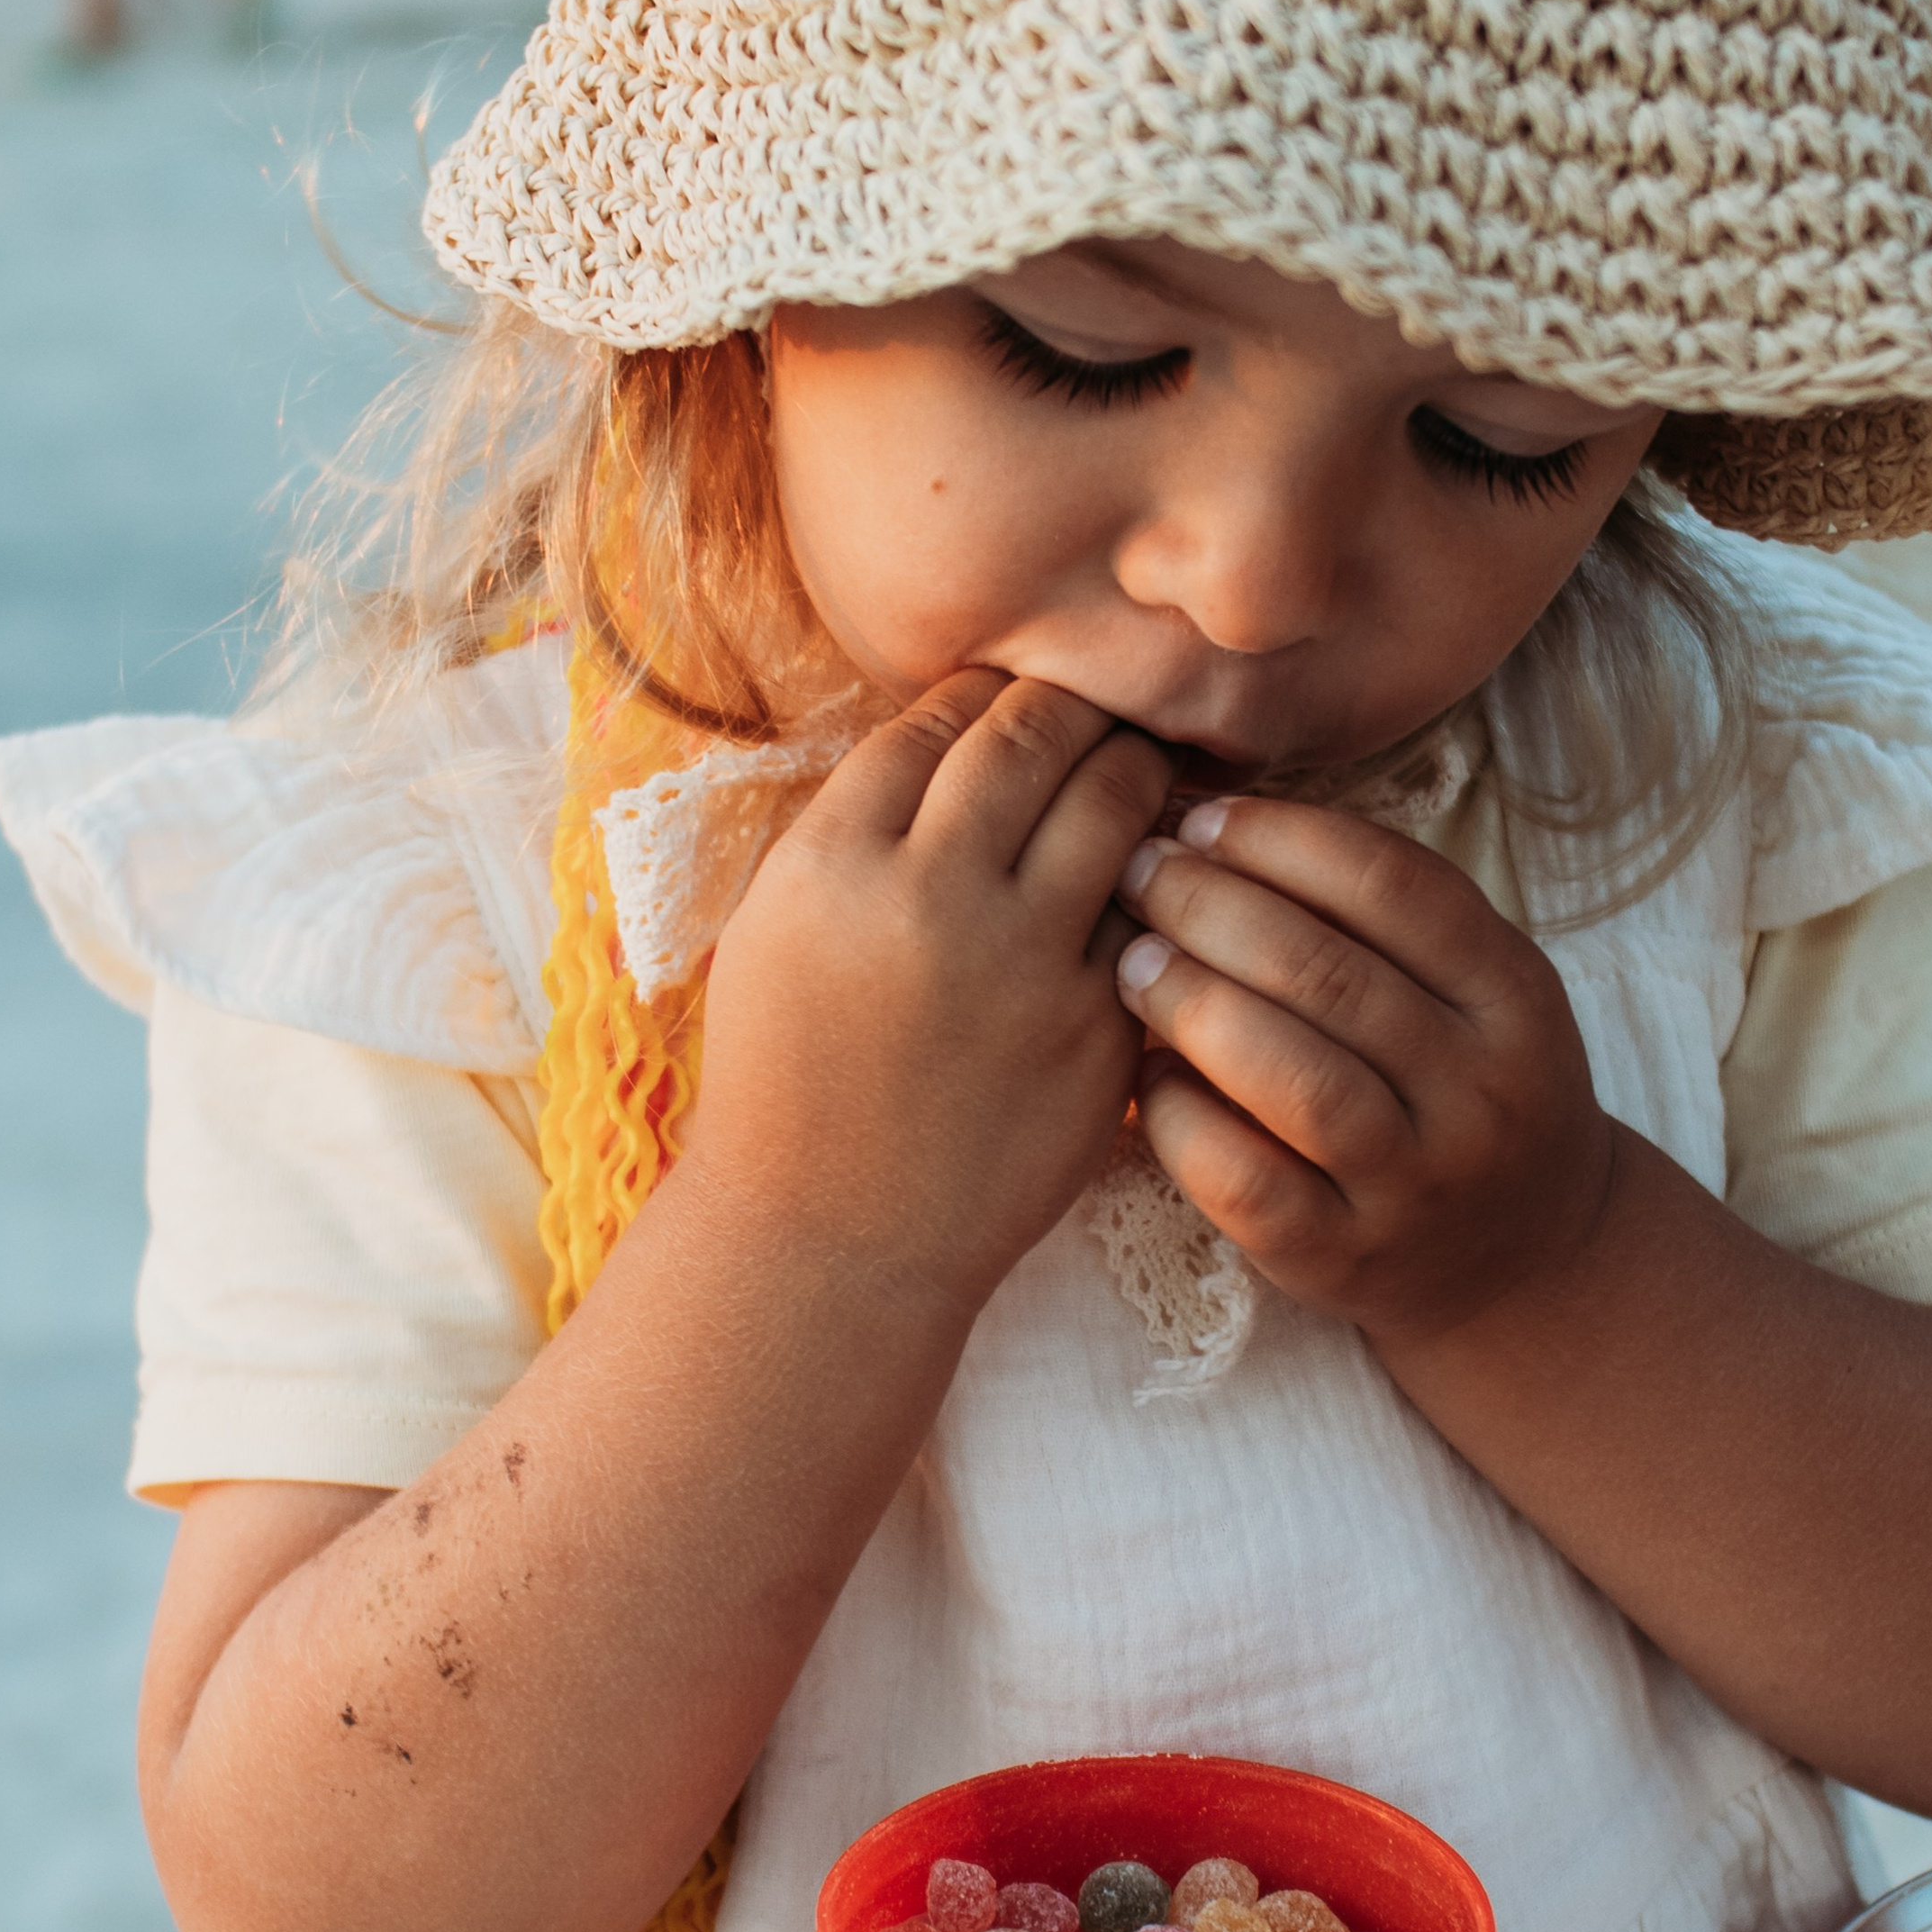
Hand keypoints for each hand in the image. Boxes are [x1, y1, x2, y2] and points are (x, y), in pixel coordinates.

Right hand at [692, 672, 1166, 1315]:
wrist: (832, 1239)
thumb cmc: (790, 1082)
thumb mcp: (773, 932)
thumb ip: (847, 830)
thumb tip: (942, 734)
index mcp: (832, 862)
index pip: (934, 718)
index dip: (982, 692)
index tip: (1006, 697)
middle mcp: (930, 896)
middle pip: (1032, 734)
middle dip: (1072, 705)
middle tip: (1092, 708)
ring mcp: (1023, 965)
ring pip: (1113, 802)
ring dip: (1133, 767)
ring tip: (1136, 768)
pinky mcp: (1094, 1031)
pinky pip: (1148, 915)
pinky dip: (1158, 880)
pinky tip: (1158, 875)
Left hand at [1114, 796, 1613, 1347]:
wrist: (1519, 1259)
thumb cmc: (1462, 1089)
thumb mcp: (1475, 992)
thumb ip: (1383, 915)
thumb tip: (1222, 824)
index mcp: (1515, 998)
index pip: (1394, 887)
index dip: (1282, 840)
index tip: (1201, 820)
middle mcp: (1478, 1092)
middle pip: (1329, 975)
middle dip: (1210, 907)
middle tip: (1137, 874)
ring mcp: (1413, 1184)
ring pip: (1291, 1077)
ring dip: (1191, 1003)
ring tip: (1131, 961)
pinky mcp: (1343, 1258)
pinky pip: (1246, 1180)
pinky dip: (1182, 1116)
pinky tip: (1147, 1075)